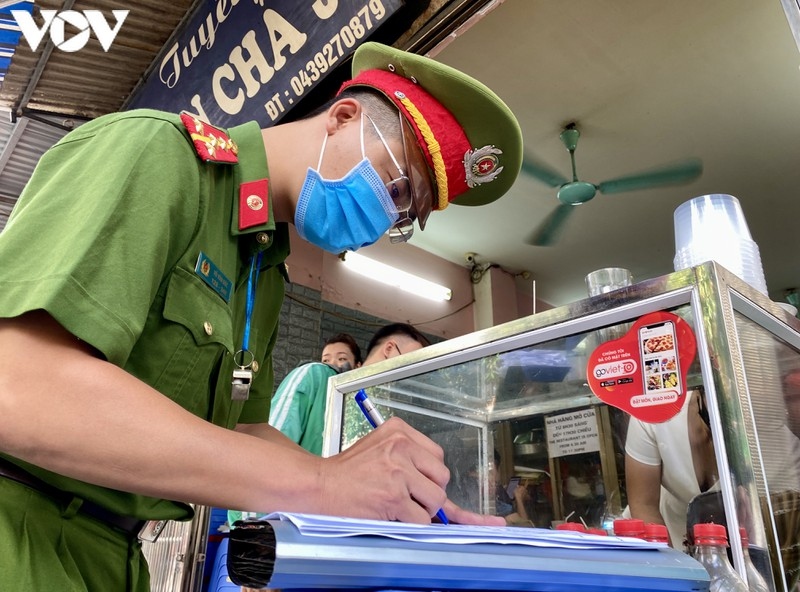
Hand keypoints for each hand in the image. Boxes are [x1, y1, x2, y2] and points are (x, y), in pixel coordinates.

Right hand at [319, 417, 503, 524]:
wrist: (320, 484)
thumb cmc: (347, 471)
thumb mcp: (381, 451)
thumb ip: (412, 462)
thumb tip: (445, 488)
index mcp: (399, 431)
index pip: (437, 455)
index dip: (430, 475)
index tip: (417, 483)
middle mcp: (401, 446)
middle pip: (442, 476)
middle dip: (430, 492)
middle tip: (408, 497)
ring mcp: (398, 472)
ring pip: (436, 499)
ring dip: (422, 509)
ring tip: (398, 506)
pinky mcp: (394, 497)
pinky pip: (421, 518)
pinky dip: (411, 524)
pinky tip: (392, 515)